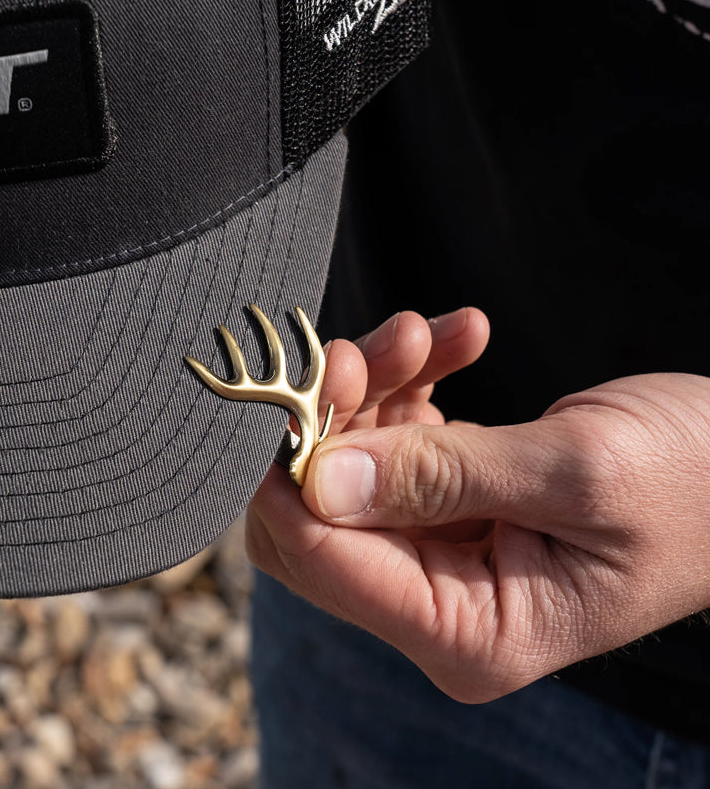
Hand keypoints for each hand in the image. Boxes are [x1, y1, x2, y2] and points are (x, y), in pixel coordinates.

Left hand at [247, 313, 709, 702]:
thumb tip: (320, 481)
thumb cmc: (695, 480)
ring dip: (376, 389)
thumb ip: (441, 478)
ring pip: (352, 468)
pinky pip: (397, 444)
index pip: (323, 563)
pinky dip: (413, 387)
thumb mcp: (574, 472)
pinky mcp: (452, 507)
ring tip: (427, 331)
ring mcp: (442, 556)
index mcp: (469, 632)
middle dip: (332, 423)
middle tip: (367, 350)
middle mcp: (441, 606)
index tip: (302, 387)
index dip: (292, 474)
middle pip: (321, 515)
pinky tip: (458, 339)